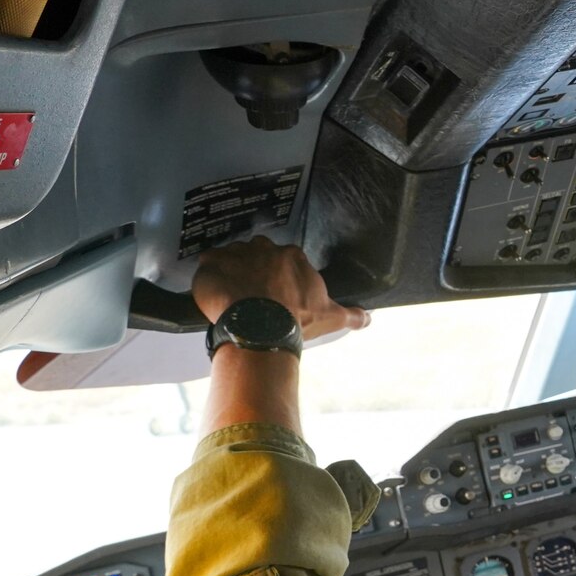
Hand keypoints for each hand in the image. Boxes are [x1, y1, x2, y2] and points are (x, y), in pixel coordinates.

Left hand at [192, 238, 368, 340]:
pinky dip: (208, 276)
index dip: (279, 276)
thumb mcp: (330, 317)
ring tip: (231, 296)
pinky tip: (213, 293)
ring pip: (232, 257)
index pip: (285, 259)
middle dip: (255, 270)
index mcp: (293, 257)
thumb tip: (368, 317)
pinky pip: (207, 264)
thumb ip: (351, 315)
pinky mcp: (212, 263)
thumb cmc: (295, 320)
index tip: (276, 293)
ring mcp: (237, 253)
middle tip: (253, 295)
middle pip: (258, 254)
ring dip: (231, 273)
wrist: (259, 327)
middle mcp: (265, 248)